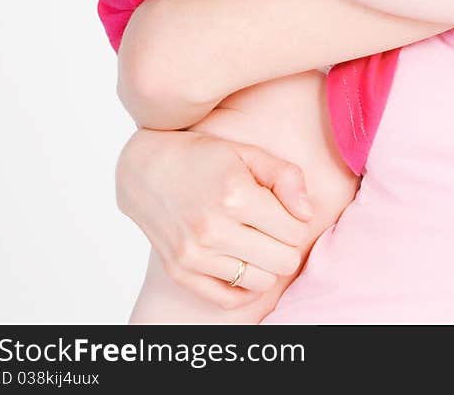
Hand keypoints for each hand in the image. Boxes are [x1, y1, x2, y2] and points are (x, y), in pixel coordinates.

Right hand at [116, 129, 313, 309]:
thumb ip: (286, 177)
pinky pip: (229, 299)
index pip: (295, 231)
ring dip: (266, 264)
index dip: (297, 220)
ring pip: (262, 282)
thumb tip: (307, 214)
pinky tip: (242, 263)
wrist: (146, 169)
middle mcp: (214, 229)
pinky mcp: (180, 272)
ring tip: (256, 242)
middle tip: (273, 227)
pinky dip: (243, 286)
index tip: (285, 209)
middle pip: (283, 261)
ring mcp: (194, 255)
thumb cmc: (204, 157)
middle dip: (286, 244)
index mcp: (236, 195)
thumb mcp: (248, 153)